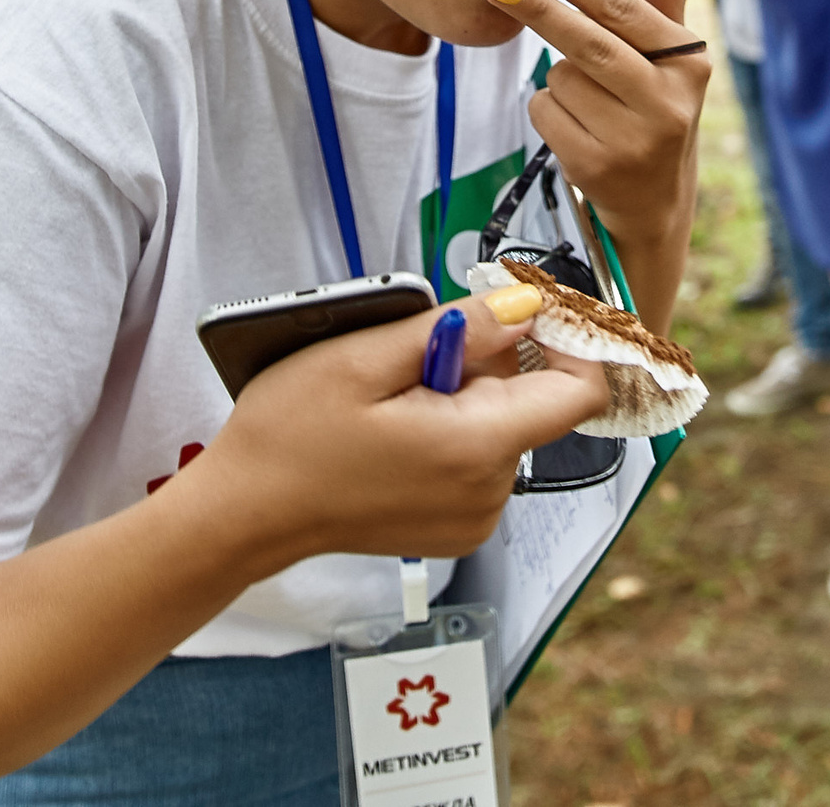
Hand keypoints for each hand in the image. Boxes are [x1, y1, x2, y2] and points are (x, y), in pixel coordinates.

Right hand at [190, 291, 608, 566]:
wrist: (248, 511)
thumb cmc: (292, 434)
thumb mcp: (367, 357)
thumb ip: (460, 329)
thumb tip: (527, 306)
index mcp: (475, 448)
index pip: (581, 392)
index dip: (567, 342)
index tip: (525, 311)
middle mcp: (489, 492)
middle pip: (536, 403)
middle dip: (492, 362)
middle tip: (419, 352)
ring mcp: (475, 516)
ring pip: (506, 426)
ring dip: (468, 393)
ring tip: (396, 393)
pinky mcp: (457, 524)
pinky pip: (482, 457)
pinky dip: (455, 427)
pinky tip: (399, 423)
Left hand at [474, 0, 705, 330]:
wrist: (655, 200)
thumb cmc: (655, 105)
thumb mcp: (670, 51)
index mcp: (689, 62)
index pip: (622, 9)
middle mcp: (669, 103)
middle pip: (586, 43)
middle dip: (537, 8)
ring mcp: (633, 140)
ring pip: (559, 78)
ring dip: (559, 78)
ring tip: (592, 103)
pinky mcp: (596, 167)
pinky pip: (545, 111)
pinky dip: (549, 110)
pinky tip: (578, 128)